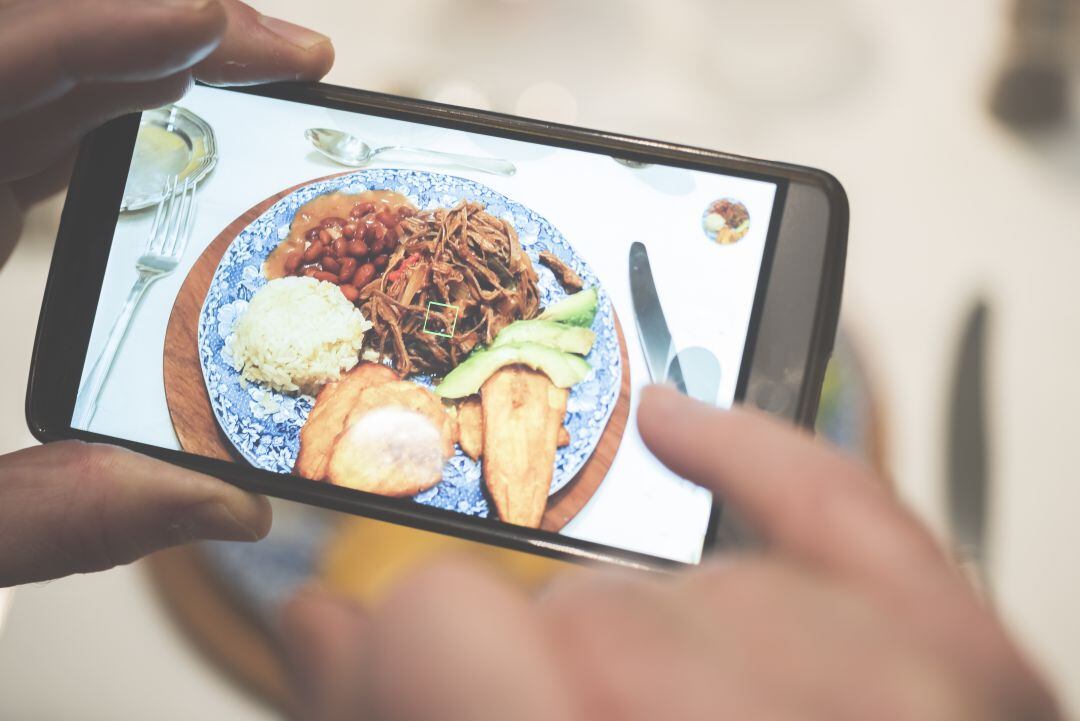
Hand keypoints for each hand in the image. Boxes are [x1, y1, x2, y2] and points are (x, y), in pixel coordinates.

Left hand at [0, 0, 332, 585]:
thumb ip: (60, 515)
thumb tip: (229, 503)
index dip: (98, 33)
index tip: (205, 22)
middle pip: (21, 48)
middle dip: (156, 31)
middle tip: (276, 52)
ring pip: (29, 71)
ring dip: (143, 59)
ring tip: (248, 68)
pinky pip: (26, 122)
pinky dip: (108, 102)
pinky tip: (172, 110)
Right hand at [279, 385, 1061, 720]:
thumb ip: (397, 719)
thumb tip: (323, 630)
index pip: (442, 624)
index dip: (409, 644)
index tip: (412, 660)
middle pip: (580, 608)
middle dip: (550, 672)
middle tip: (566, 713)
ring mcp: (893, 706)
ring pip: (692, 579)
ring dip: (659, 647)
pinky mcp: (966, 665)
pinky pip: (833, 502)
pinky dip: (752, 457)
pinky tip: (680, 430)